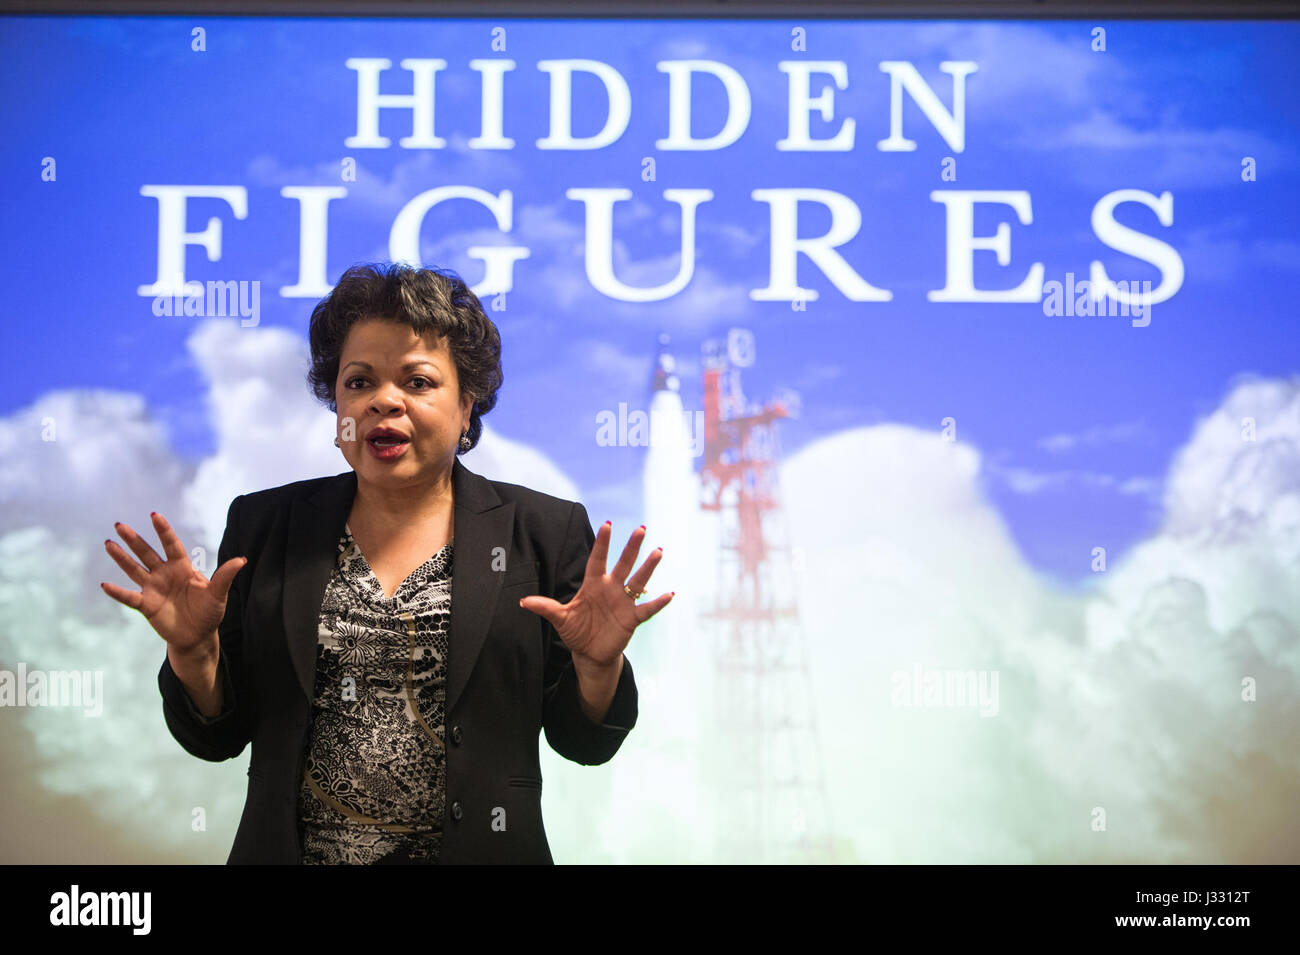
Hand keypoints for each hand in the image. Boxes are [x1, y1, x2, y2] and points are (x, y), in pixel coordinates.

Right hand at [100, 511, 245, 657]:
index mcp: (182, 567)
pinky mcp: (146, 605)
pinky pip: (129, 597)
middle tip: (119, 525)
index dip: (163, 531)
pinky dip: (117, 592)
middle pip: (147, 553)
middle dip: (134, 539)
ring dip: (121, 558)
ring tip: (108, 543)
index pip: (171, 545)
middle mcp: (165, 574)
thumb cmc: (209, 612)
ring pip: (134, 570)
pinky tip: (105, 584)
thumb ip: (225, 576)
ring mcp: (153, 588)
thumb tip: (242, 560)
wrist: (198, 636)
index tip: (154, 515)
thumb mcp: (218, 594)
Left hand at [519, 521, 673, 667]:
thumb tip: (523, 602)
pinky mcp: (632, 619)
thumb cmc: (576, 631)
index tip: (608, 524)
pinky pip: (647, 609)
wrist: (590, 652)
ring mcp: (623, 603)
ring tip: (658, 552)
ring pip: (638, 582)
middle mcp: (611, 589)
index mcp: (593, 585)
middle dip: (632, 547)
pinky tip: (670, 594)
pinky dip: (658, 602)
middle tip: (641, 529)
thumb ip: (546, 607)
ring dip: (648, 568)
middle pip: (623, 564)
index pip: (598, 560)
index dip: (602, 543)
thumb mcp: (560, 618)